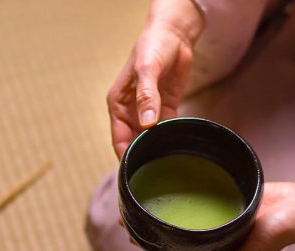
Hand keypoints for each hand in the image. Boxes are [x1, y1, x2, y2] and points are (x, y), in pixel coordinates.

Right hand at [107, 0, 203, 158]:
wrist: (174, 33)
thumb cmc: (153, 46)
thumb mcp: (147, 70)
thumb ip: (146, 97)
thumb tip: (147, 124)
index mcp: (118, 105)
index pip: (118, 138)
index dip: (125, 156)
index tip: (134, 172)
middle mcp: (130, 111)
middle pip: (133, 142)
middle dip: (142, 156)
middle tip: (154, 173)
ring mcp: (148, 111)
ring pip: (150, 138)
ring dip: (157, 148)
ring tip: (167, 163)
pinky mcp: (165, 108)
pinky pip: (167, 128)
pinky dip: (171, 136)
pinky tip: (177, 146)